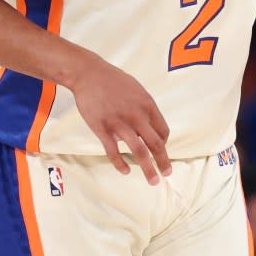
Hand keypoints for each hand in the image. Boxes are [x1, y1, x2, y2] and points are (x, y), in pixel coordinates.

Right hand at [69, 56, 171, 184]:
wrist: (89, 74)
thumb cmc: (113, 80)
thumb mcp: (136, 89)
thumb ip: (144, 108)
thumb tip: (148, 126)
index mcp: (147, 105)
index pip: (163, 131)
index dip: (164, 145)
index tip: (161, 152)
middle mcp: (137, 115)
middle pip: (156, 144)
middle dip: (163, 162)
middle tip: (167, 174)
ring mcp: (119, 123)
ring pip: (139, 152)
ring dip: (148, 169)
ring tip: (153, 181)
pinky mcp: (102, 128)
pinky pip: (114, 152)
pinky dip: (121, 164)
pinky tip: (125, 171)